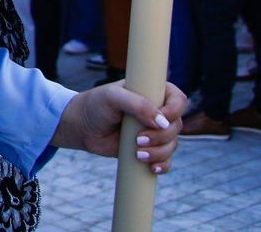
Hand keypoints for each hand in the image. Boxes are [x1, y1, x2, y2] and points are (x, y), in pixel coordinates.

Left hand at [52, 81, 187, 174]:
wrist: (81, 127)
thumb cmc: (95, 105)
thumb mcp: (113, 97)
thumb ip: (138, 104)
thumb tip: (163, 122)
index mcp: (152, 92)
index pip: (178, 100)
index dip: (174, 111)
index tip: (160, 120)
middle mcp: (157, 112)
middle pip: (177, 126)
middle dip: (161, 136)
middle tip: (138, 140)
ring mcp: (154, 131)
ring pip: (172, 144)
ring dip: (159, 152)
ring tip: (138, 154)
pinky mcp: (149, 149)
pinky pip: (166, 160)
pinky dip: (163, 165)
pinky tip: (152, 167)